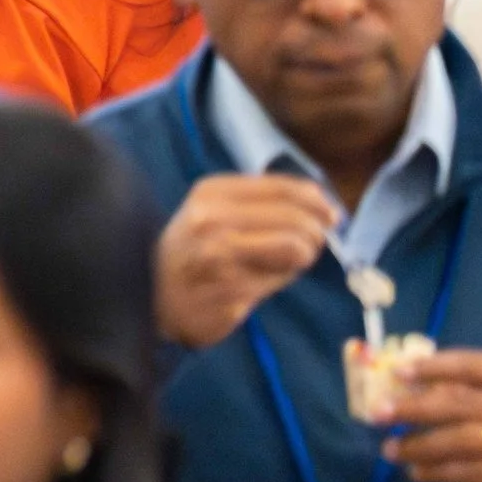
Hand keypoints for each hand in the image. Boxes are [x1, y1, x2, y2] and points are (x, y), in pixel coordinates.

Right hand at [155, 174, 335, 347]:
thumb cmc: (192, 250)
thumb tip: (325, 209)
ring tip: (279, 265)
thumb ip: (263, 204)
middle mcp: (212, 219)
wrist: (152, 293)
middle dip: (314, 235)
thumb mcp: (214, 211)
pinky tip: (254, 285)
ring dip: (299, 261)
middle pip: (297, 220)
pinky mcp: (229, 291)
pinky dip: (276, 283)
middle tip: (307, 247)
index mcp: (212, 192)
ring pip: (295, 250)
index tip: (330, 216)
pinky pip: (279, 283)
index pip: (285, 188)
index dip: (317, 202)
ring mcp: (219, 257)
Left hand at [382, 350, 481, 481]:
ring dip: (420, 445)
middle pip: (465, 403)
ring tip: (389, 449)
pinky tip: (415, 471)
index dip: (433, 368)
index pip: (473, 365)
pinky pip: (471, 472)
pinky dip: (437, 472)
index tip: (396, 374)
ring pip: (466, 440)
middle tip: (379, 414)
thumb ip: (448, 388)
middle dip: (416, 408)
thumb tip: (393, 381)